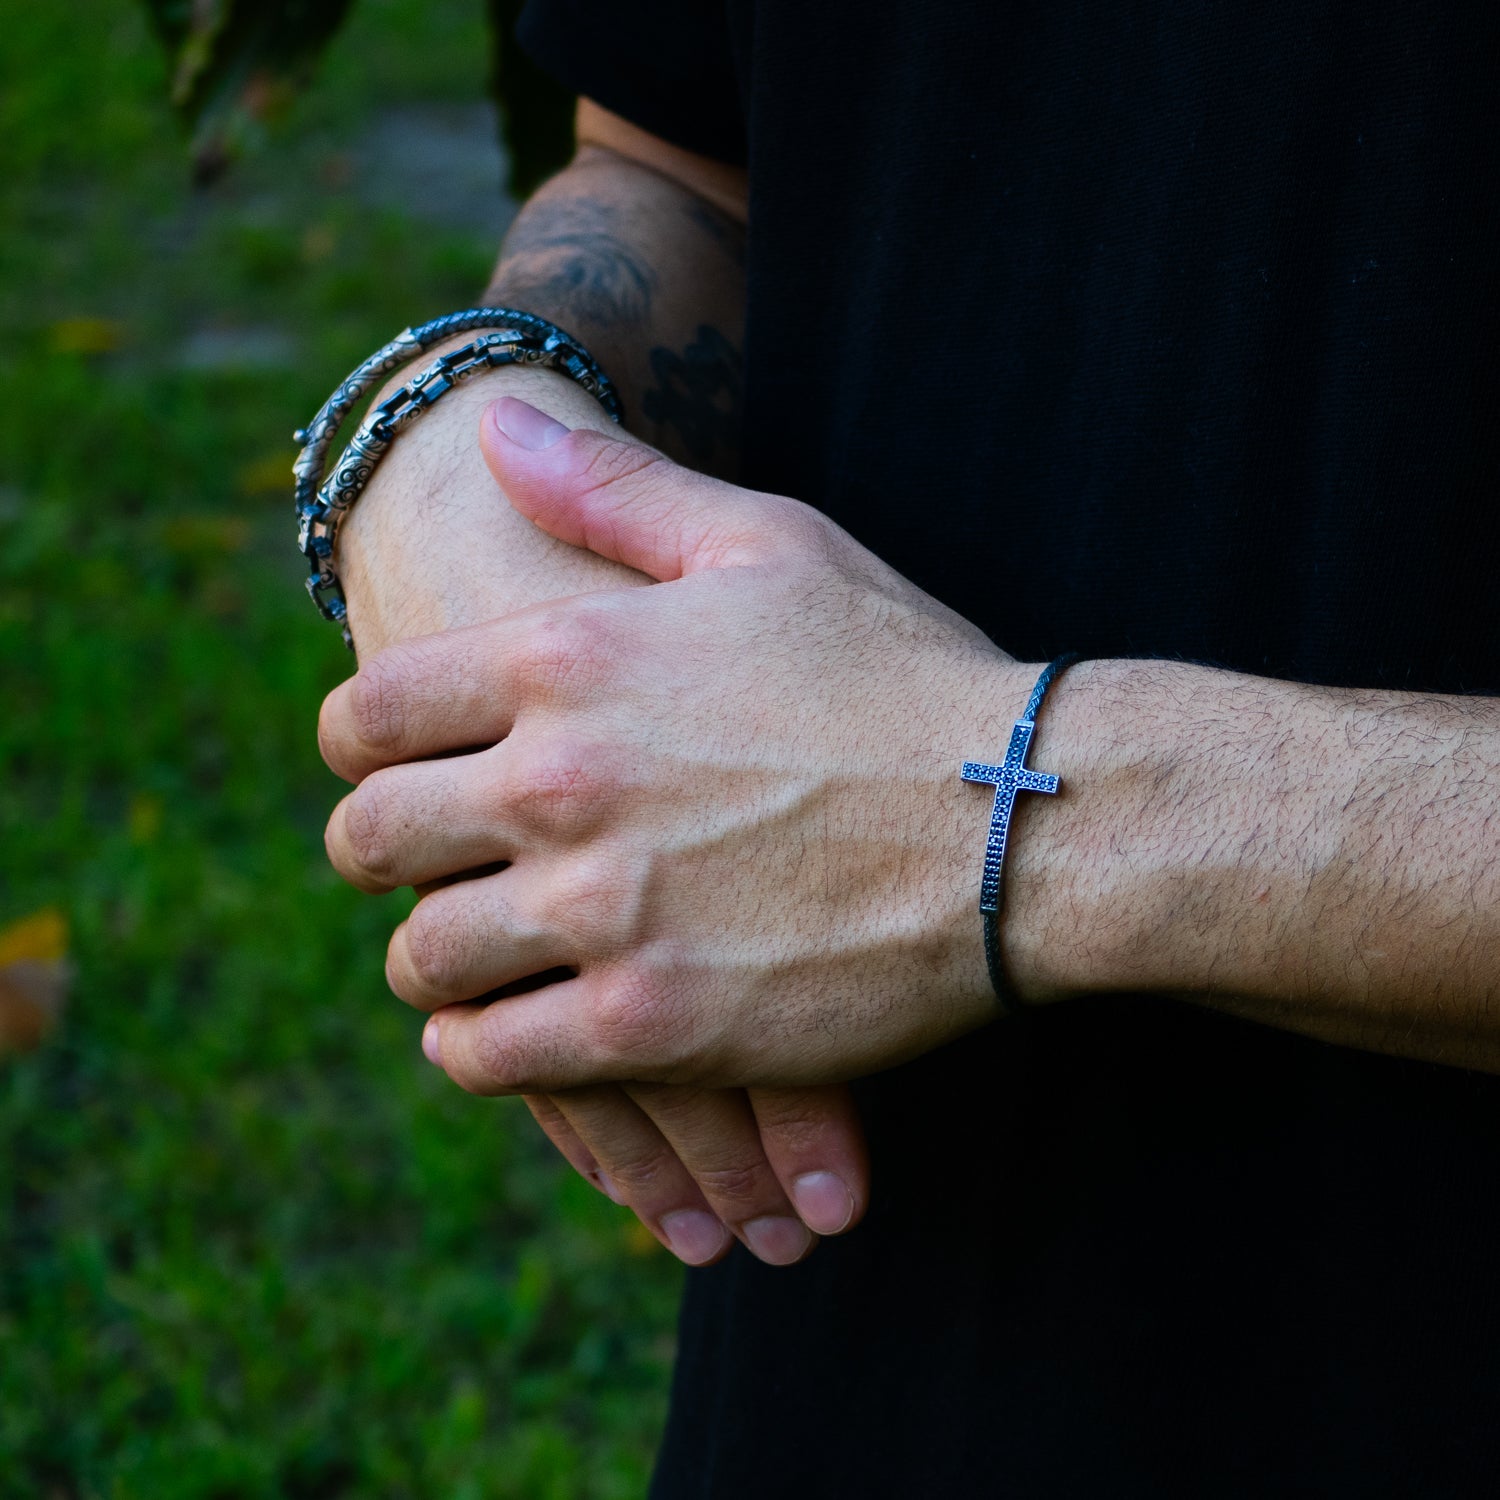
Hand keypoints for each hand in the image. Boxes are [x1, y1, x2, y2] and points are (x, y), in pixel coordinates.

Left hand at [328, 370, 870, 1265]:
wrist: (1026, 822)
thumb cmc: (901, 677)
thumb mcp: (769, 543)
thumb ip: (616, 488)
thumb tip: (499, 427)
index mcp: (569, 660)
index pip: (368, 715)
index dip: (364, 747)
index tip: (399, 769)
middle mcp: (562, 784)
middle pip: (369, 841)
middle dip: (385, 853)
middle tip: (432, 864)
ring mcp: (604, 912)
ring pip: (421, 958)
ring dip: (435, 957)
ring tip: (477, 952)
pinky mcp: (652, 1026)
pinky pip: (488, 1056)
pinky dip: (482, 1046)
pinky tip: (514, 1025)